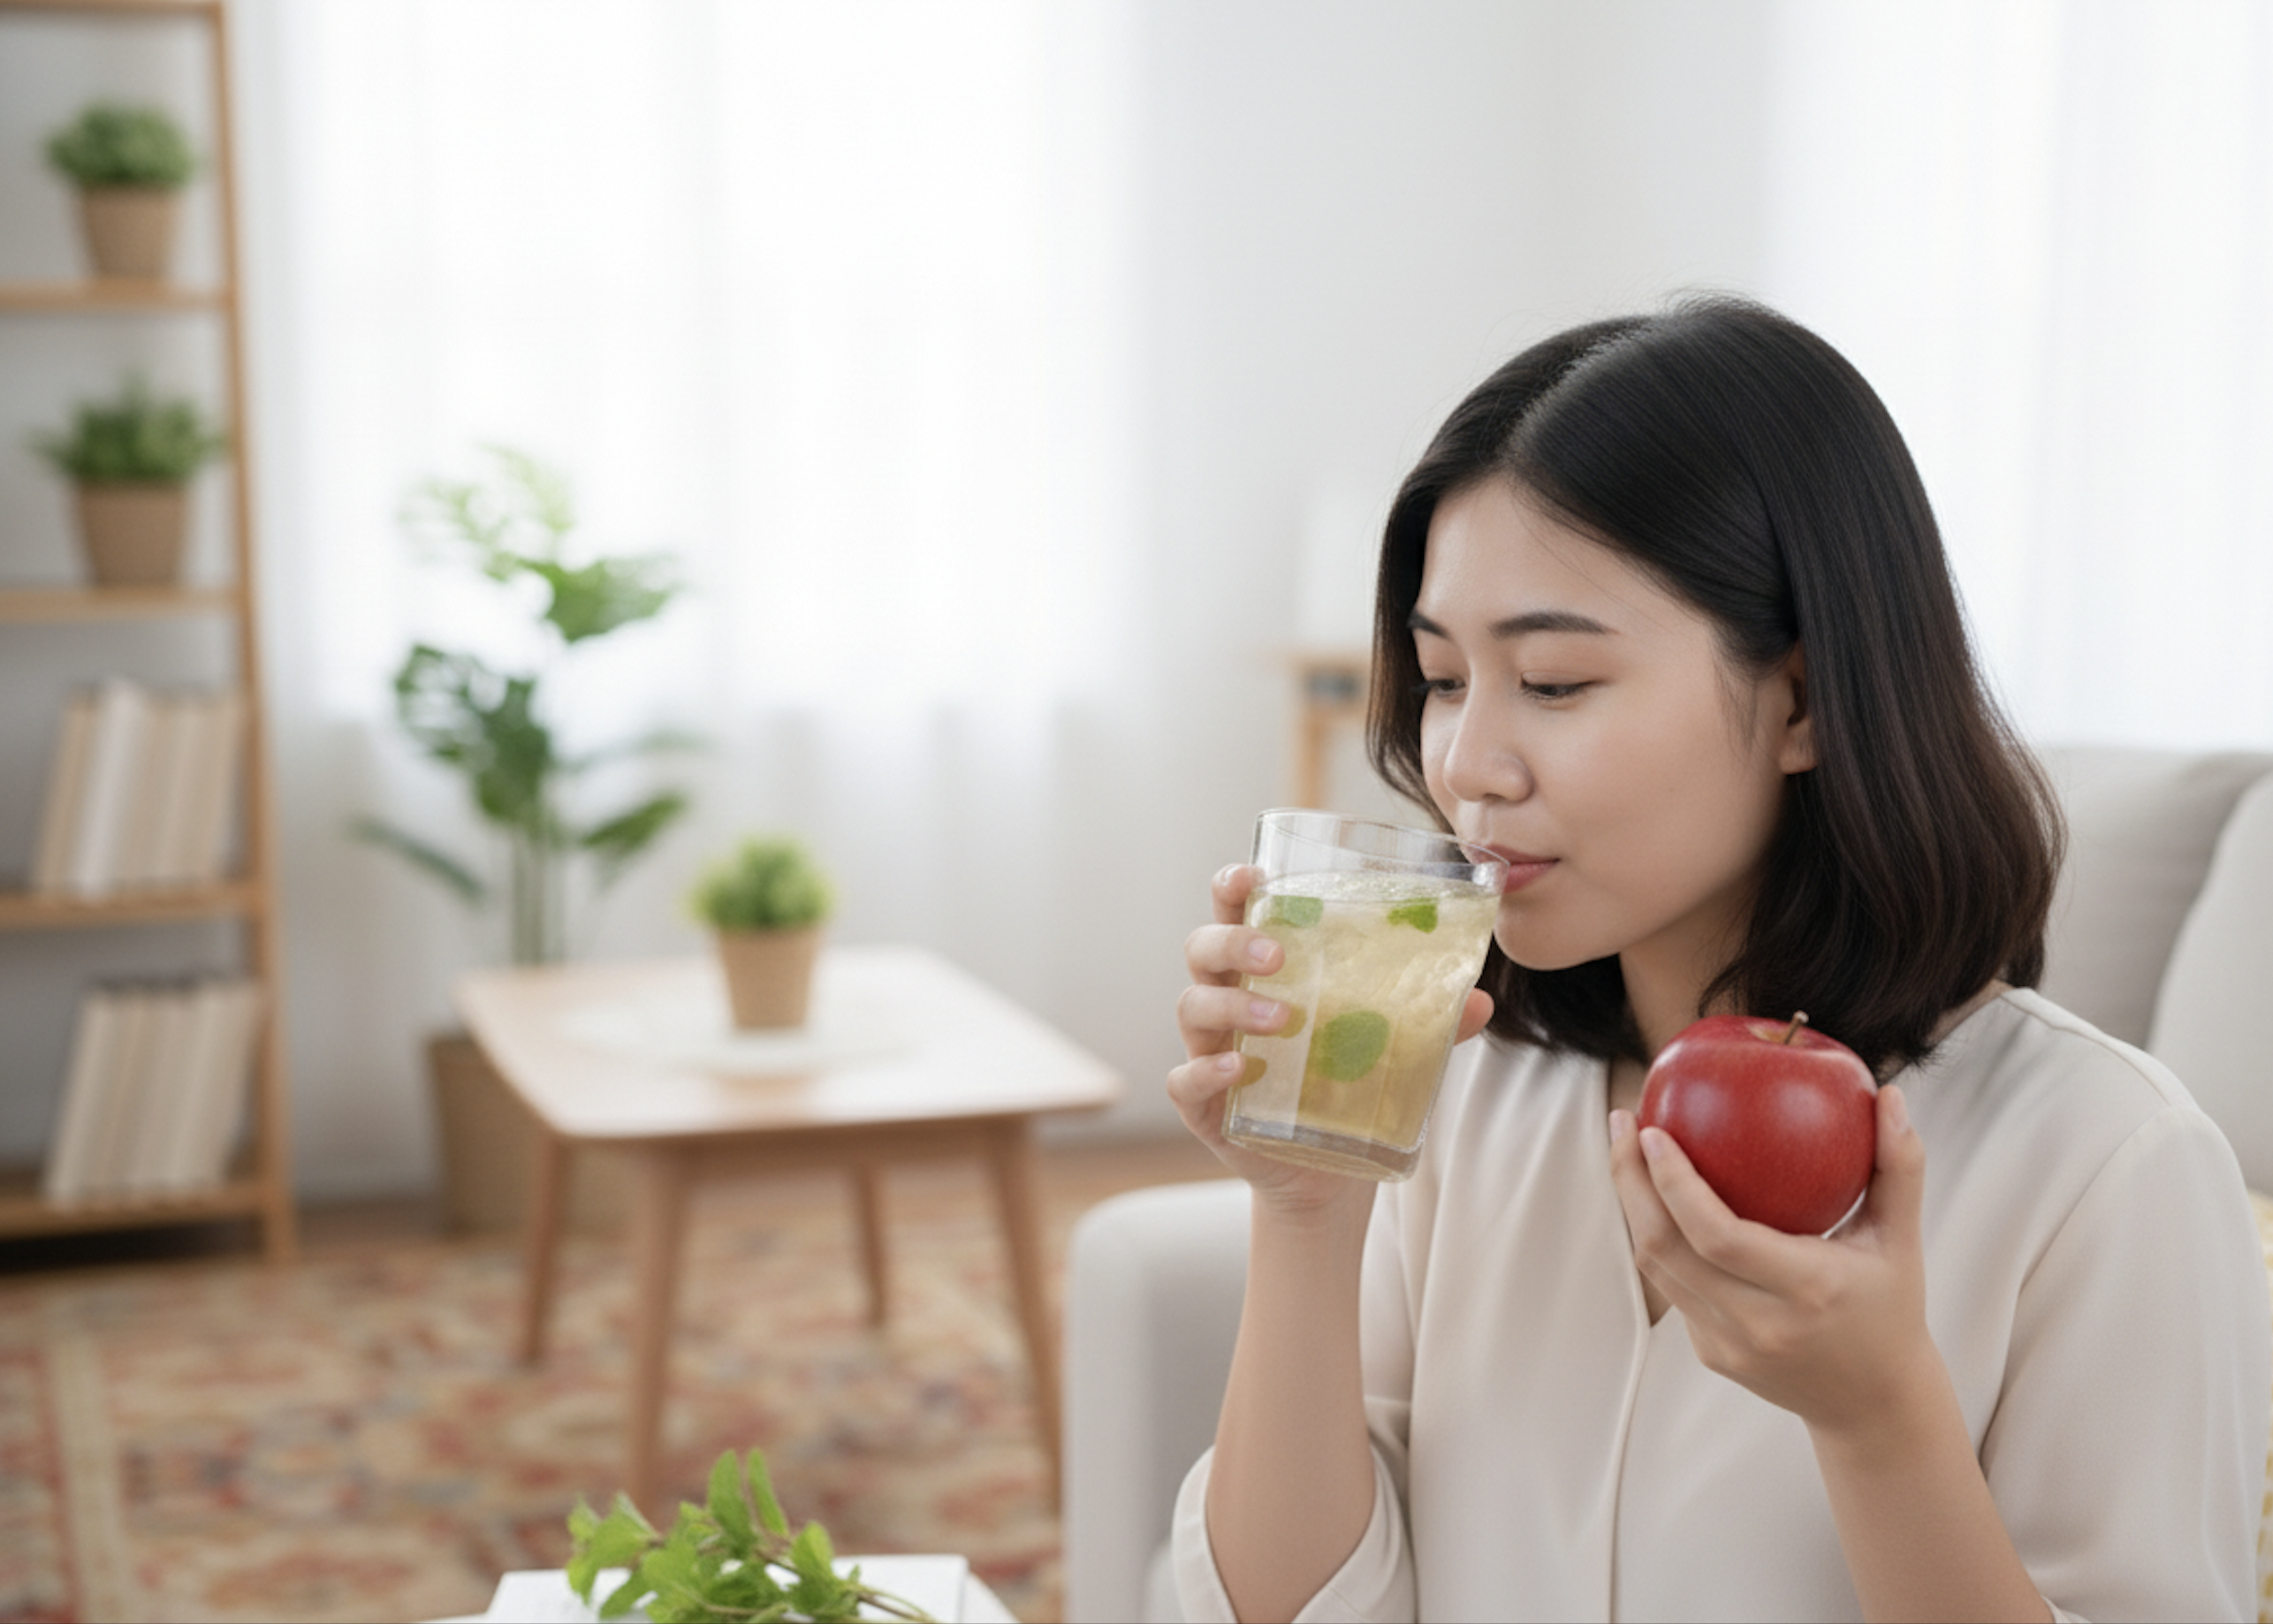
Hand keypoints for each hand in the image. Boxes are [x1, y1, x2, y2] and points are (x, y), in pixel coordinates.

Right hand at [1170, 863, 1492, 1218]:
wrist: (1331, 1178)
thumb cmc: (1349, 1092)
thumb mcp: (1393, 1051)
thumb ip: (1429, 1023)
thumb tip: (1481, 999)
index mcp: (1264, 974)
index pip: (1235, 914)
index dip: (1232, 887)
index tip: (1251, 875)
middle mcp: (1228, 1003)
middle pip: (1202, 950)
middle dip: (1233, 941)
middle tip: (1277, 956)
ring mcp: (1210, 1052)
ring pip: (1192, 1008)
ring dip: (1231, 1005)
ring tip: (1282, 1019)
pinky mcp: (1204, 1107)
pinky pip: (1184, 1080)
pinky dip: (1207, 1071)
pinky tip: (1239, 1070)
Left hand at [1606, 1084, 1942, 1442]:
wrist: (1874, 1404)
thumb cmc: (1890, 1306)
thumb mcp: (1902, 1240)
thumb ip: (1899, 1167)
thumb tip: (1888, 1095)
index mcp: (1807, 1289)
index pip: (1716, 1234)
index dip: (1673, 1183)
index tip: (1652, 1131)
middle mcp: (1759, 1323)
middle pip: (1665, 1248)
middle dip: (1630, 1179)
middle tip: (1623, 1121)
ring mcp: (1728, 1345)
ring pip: (1656, 1268)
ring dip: (1632, 1205)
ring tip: (1626, 1147)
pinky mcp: (1711, 1355)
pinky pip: (1671, 1287)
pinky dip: (1655, 1237)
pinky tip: (1649, 1193)